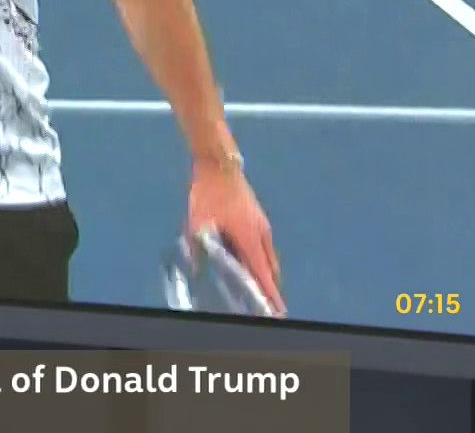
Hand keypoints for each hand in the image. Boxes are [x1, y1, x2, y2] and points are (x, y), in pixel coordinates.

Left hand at [188, 162, 285, 315]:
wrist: (220, 165)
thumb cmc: (209, 192)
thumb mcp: (198, 222)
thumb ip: (198, 248)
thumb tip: (197, 269)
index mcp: (249, 237)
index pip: (261, 272)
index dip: (269, 293)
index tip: (277, 309)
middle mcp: (261, 234)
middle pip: (271, 268)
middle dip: (271, 288)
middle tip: (271, 305)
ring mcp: (262, 225)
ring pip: (269, 256)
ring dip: (268, 273)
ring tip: (264, 288)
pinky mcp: (258, 218)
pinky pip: (265, 246)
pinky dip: (263, 259)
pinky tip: (253, 262)